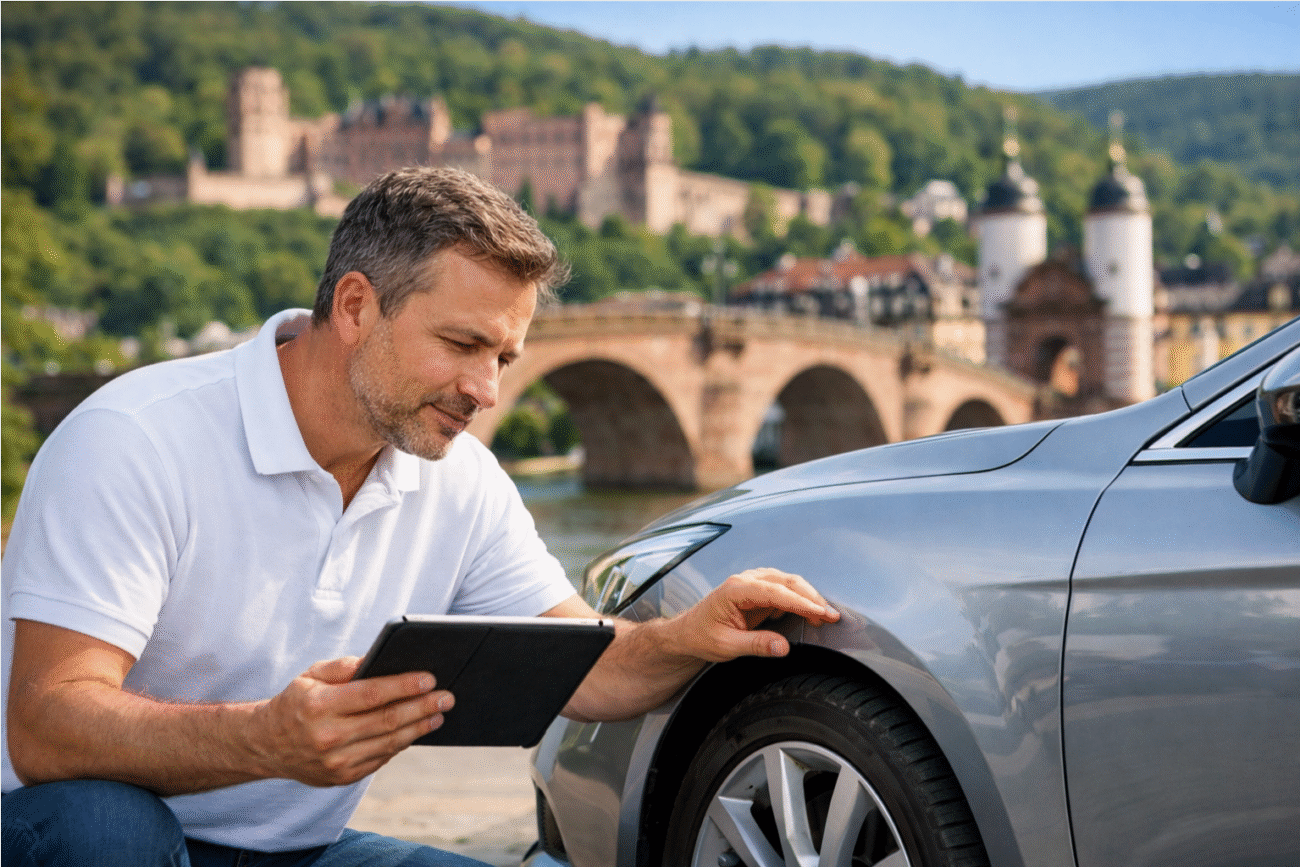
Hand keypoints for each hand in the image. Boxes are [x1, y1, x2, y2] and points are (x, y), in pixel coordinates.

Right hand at [248, 657, 454, 786]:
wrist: (267, 745)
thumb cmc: (296, 702)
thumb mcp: (311, 675)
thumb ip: (345, 666)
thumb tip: (379, 659)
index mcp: (319, 706)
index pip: (371, 694)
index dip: (404, 686)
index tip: (430, 679)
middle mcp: (327, 736)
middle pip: (386, 721)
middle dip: (422, 707)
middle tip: (447, 697)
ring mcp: (335, 762)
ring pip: (389, 743)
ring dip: (419, 728)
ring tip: (439, 714)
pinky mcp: (342, 777)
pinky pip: (380, 758)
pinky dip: (401, 743)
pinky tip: (416, 730)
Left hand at [670, 567, 838, 662]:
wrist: (687, 632)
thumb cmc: (701, 636)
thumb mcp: (726, 646)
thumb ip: (755, 645)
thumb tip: (783, 648)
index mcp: (736, 590)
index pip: (775, 592)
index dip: (801, 602)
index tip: (821, 613)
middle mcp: (745, 581)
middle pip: (786, 581)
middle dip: (811, 598)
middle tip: (831, 616)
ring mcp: (751, 583)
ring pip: (787, 582)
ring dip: (807, 597)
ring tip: (825, 616)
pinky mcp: (757, 591)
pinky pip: (783, 590)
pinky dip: (798, 599)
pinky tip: (808, 614)